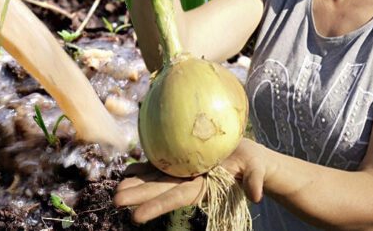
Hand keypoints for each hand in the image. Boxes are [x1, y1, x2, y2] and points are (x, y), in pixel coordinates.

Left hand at [113, 139, 268, 223]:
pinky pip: (159, 165)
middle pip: (159, 190)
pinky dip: (143, 168)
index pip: (176, 197)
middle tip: (115, 201)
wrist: (250, 157)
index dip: (156, 206)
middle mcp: (189, 181)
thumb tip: (257, 195)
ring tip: (117, 190)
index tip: (135, 216)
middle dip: (138, 196)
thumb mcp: (256, 170)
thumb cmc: (254, 164)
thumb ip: (254, 181)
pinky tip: (127, 171)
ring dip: (136, 185)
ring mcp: (184, 172)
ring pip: (156, 179)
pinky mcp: (182, 161)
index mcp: (203, 187)